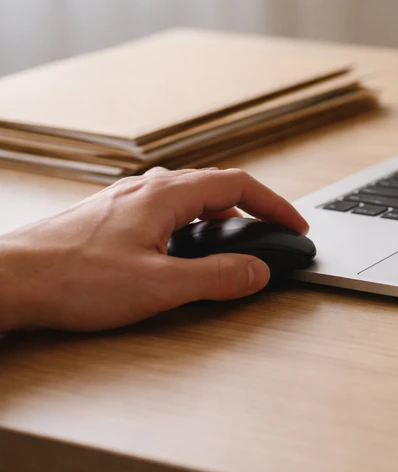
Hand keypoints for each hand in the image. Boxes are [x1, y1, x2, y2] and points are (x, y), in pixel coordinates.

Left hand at [0, 168, 307, 331]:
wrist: (7, 280)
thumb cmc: (71, 279)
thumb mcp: (159, 286)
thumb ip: (216, 278)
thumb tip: (257, 272)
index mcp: (167, 195)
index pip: (238, 186)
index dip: (274, 206)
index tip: (294, 226)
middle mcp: (147, 189)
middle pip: (215, 187)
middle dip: (251, 210)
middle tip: (271, 235)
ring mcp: (124, 202)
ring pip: (188, 199)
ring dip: (219, 218)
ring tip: (232, 247)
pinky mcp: (107, 219)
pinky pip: (164, 212)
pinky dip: (190, 227)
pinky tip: (180, 253)